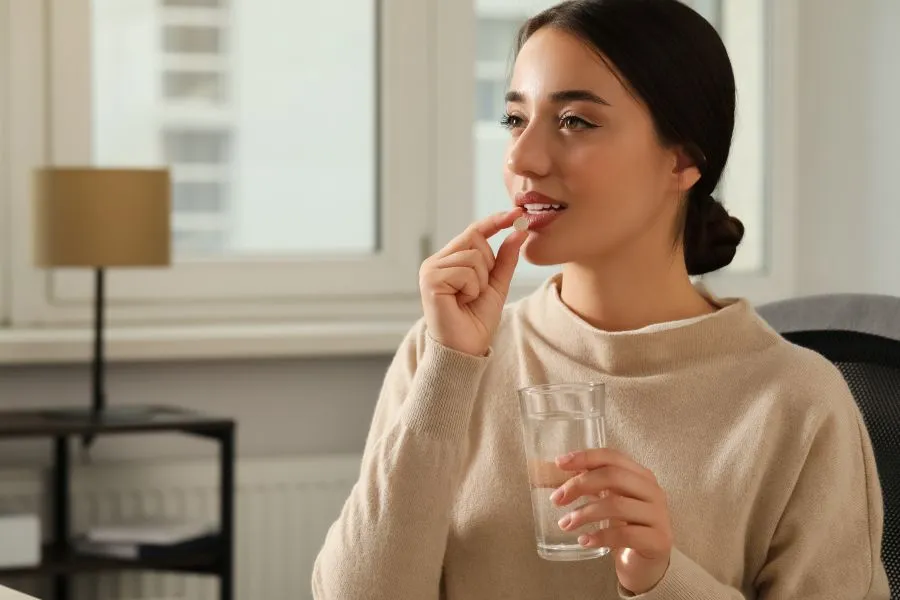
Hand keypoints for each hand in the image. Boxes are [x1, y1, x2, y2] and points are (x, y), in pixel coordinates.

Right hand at [419, 208, 526, 355]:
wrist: (465, 348)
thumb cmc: (476, 320)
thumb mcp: (496, 285)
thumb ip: (505, 259)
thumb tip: (519, 231)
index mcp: (450, 260)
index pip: (474, 231)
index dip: (495, 221)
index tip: (516, 213)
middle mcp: (436, 261)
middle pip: (475, 240)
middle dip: (487, 266)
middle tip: (476, 292)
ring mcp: (430, 269)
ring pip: (473, 256)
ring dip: (480, 281)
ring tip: (468, 299)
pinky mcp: (430, 280)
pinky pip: (465, 271)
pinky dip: (472, 288)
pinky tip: (461, 302)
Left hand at [550, 449, 672, 594]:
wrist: (646, 565)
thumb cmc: (623, 527)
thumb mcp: (605, 501)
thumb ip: (584, 486)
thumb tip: (541, 471)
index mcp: (641, 475)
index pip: (612, 457)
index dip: (585, 457)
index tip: (559, 463)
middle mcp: (653, 491)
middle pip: (613, 476)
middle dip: (580, 484)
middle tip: (557, 500)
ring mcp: (658, 515)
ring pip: (617, 505)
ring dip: (584, 514)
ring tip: (565, 524)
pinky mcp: (658, 540)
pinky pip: (625, 534)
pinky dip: (600, 536)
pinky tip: (584, 540)